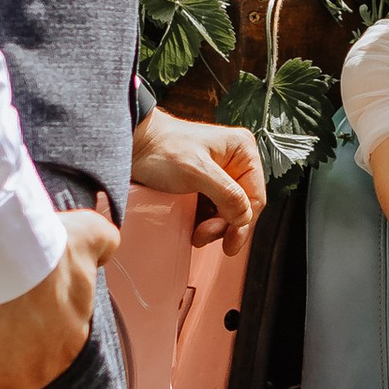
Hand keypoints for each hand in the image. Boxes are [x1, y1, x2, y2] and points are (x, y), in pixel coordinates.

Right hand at [0, 205, 119, 388]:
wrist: (9, 256)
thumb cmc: (49, 245)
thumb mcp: (91, 233)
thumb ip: (106, 243)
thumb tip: (106, 250)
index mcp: (77, 337)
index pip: (61, 349)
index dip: (41, 335)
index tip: (24, 318)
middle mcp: (57, 364)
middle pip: (40, 371)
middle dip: (25, 355)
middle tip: (4, 328)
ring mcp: (27, 378)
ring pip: (20, 387)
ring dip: (7, 371)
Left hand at [130, 102, 266, 250]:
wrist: (134, 144)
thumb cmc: (162, 148)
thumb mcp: (196, 171)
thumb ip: (226, 194)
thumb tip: (244, 218)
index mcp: (242, 151)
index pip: (255, 197)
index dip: (243, 223)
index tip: (229, 243)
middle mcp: (236, 162)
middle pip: (242, 206)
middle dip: (224, 226)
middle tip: (203, 236)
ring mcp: (221, 174)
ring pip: (228, 211)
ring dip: (214, 227)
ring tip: (196, 233)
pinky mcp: (205, 184)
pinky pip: (213, 210)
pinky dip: (205, 222)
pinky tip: (193, 226)